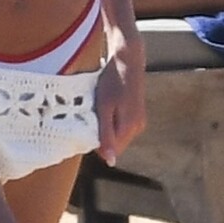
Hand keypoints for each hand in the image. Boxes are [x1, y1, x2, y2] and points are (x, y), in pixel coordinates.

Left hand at [95, 36, 145, 165]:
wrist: (127, 60)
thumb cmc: (112, 82)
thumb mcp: (104, 108)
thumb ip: (106, 135)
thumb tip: (110, 162)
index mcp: (130, 127)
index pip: (110, 151)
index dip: (94, 142)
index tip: (84, 127)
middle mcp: (138, 127)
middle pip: (114, 144)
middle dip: (99, 136)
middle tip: (88, 117)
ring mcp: (139, 121)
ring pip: (116, 135)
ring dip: (104, 128)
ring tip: (97, 109)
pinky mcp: (137, 115)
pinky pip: (120, 126)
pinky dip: (110, 121)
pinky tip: (105, 107)